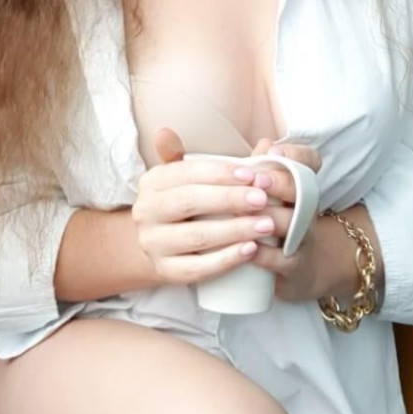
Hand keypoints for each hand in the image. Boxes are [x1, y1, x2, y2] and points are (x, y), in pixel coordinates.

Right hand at [130, 128, 277, 287]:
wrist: (159, 246)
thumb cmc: (185, 204)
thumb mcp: (187, 178)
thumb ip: (208, 159)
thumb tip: (250, 142)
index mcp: (153, 181)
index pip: (187, 172)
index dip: (221, 173)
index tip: (252, 175)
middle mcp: (146, 211)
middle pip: (190, 201)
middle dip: (230, 199)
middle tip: (262, 198)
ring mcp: (153, 243)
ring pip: (196, 236)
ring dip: (235, 230)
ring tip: (266, 224)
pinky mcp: (164, 271)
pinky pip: (197, 268)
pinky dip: (226, 260)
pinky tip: (250, 250)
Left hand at [245, 137, 325, 303]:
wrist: (302, 269)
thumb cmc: (278, 223)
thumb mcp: (274, 195)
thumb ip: (266, 169)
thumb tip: (264, 142)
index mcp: (300, 187)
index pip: (310, 162)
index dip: (296, 154)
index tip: (273, 151)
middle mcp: (306, 210)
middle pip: (302, 189)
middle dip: (279, 182)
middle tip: (256, 180)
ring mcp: (303, 238)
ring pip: (292, 224)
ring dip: (268, 217)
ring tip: (245, 212)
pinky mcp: (295, 268)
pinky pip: (282, 261)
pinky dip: (263, 255)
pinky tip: (247, 247)